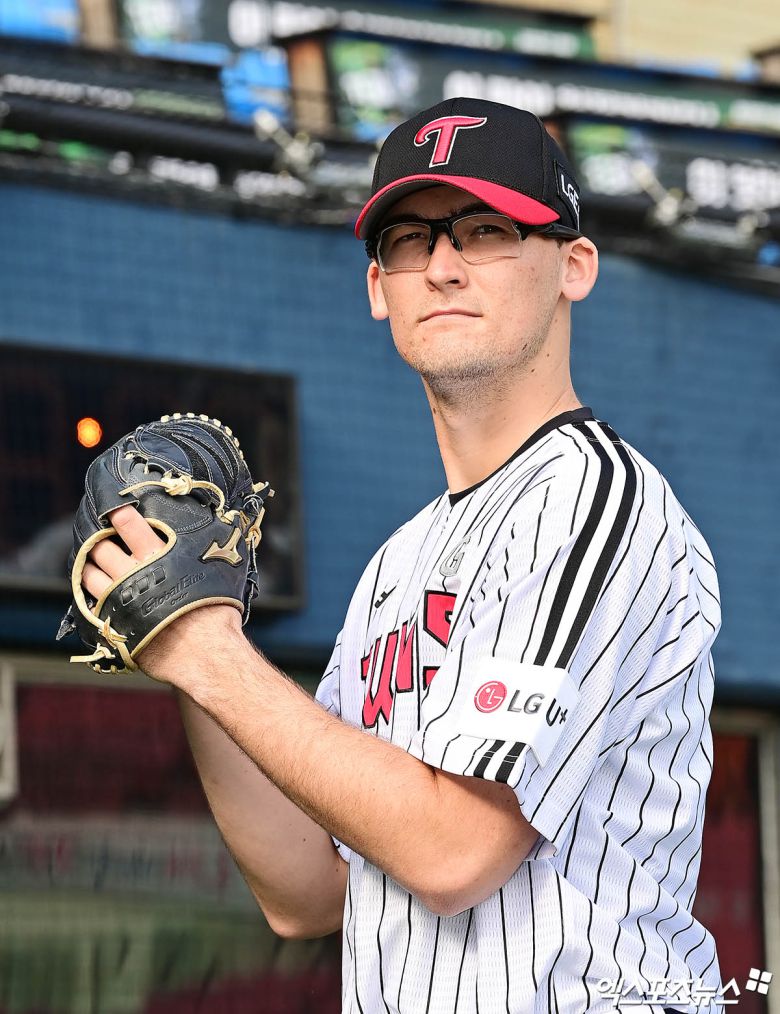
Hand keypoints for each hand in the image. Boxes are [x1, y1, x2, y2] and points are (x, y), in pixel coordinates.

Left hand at [82, 504, 241, 681]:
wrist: (206, 654)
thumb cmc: (218, 612)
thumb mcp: (223, 570)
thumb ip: (214, 548)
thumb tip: (227, 527)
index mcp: (158, 557)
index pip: (129, 524)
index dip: (118, 514)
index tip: (114, 509)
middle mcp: (133, 575)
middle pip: (100, 549)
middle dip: (97, 540)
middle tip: (99, 537)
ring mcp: (120, 601)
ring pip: (89, 576)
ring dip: (88, 567)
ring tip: (92, 564)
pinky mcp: (114, 626)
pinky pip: (91, 607)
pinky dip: (90, 598)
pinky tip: (96, 596)